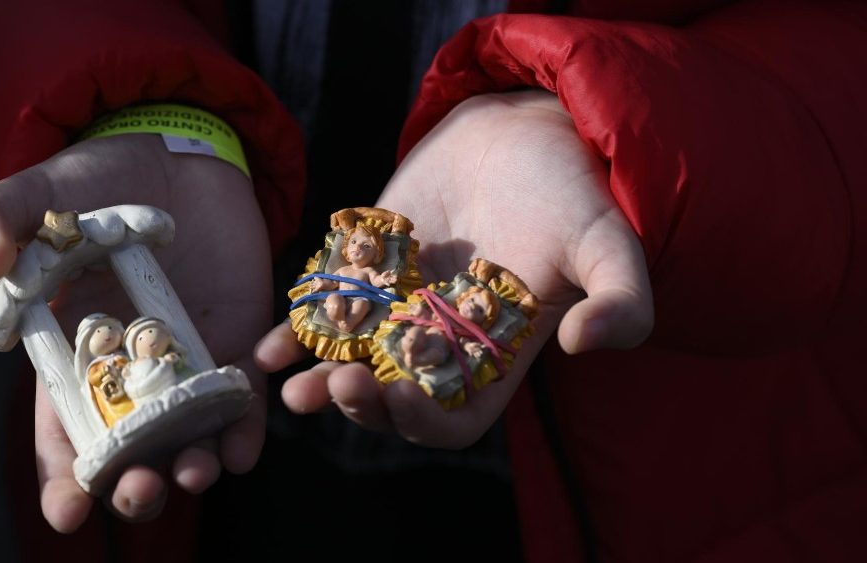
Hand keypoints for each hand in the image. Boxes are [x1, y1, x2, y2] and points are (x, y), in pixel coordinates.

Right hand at [0, 134, 270, 529]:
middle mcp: (133, 372)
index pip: (65, 430)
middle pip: (132, 449)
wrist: (182, 157)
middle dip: (134, 482)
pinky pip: (245, 399)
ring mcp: (189, 361)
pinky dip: (247, 428)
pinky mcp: (238, 342)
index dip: (63, 475)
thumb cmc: (101, 179)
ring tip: (198, 470)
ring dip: (194, 465)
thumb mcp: (44, 192)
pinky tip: (243, 446)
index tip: (69, 508)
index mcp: (74, 354)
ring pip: (191, 436)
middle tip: (140, 491)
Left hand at [257, 90, 651, 447]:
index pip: (452, 418)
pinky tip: (269, 347)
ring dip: (318, 383)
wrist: (521, 130)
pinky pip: (325, 313)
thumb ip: (621, 298)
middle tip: (336, 386)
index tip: (399, 400)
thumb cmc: (570, 191)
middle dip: (360, 403)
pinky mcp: (366, 270)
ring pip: (350, 363)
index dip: (423, 422)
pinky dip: (294, 334)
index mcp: (492, 356)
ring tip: (291, 386)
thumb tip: (587, 344)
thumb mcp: (607, 243)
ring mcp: (397, 308)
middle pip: (391, 398)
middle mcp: (439, 342)